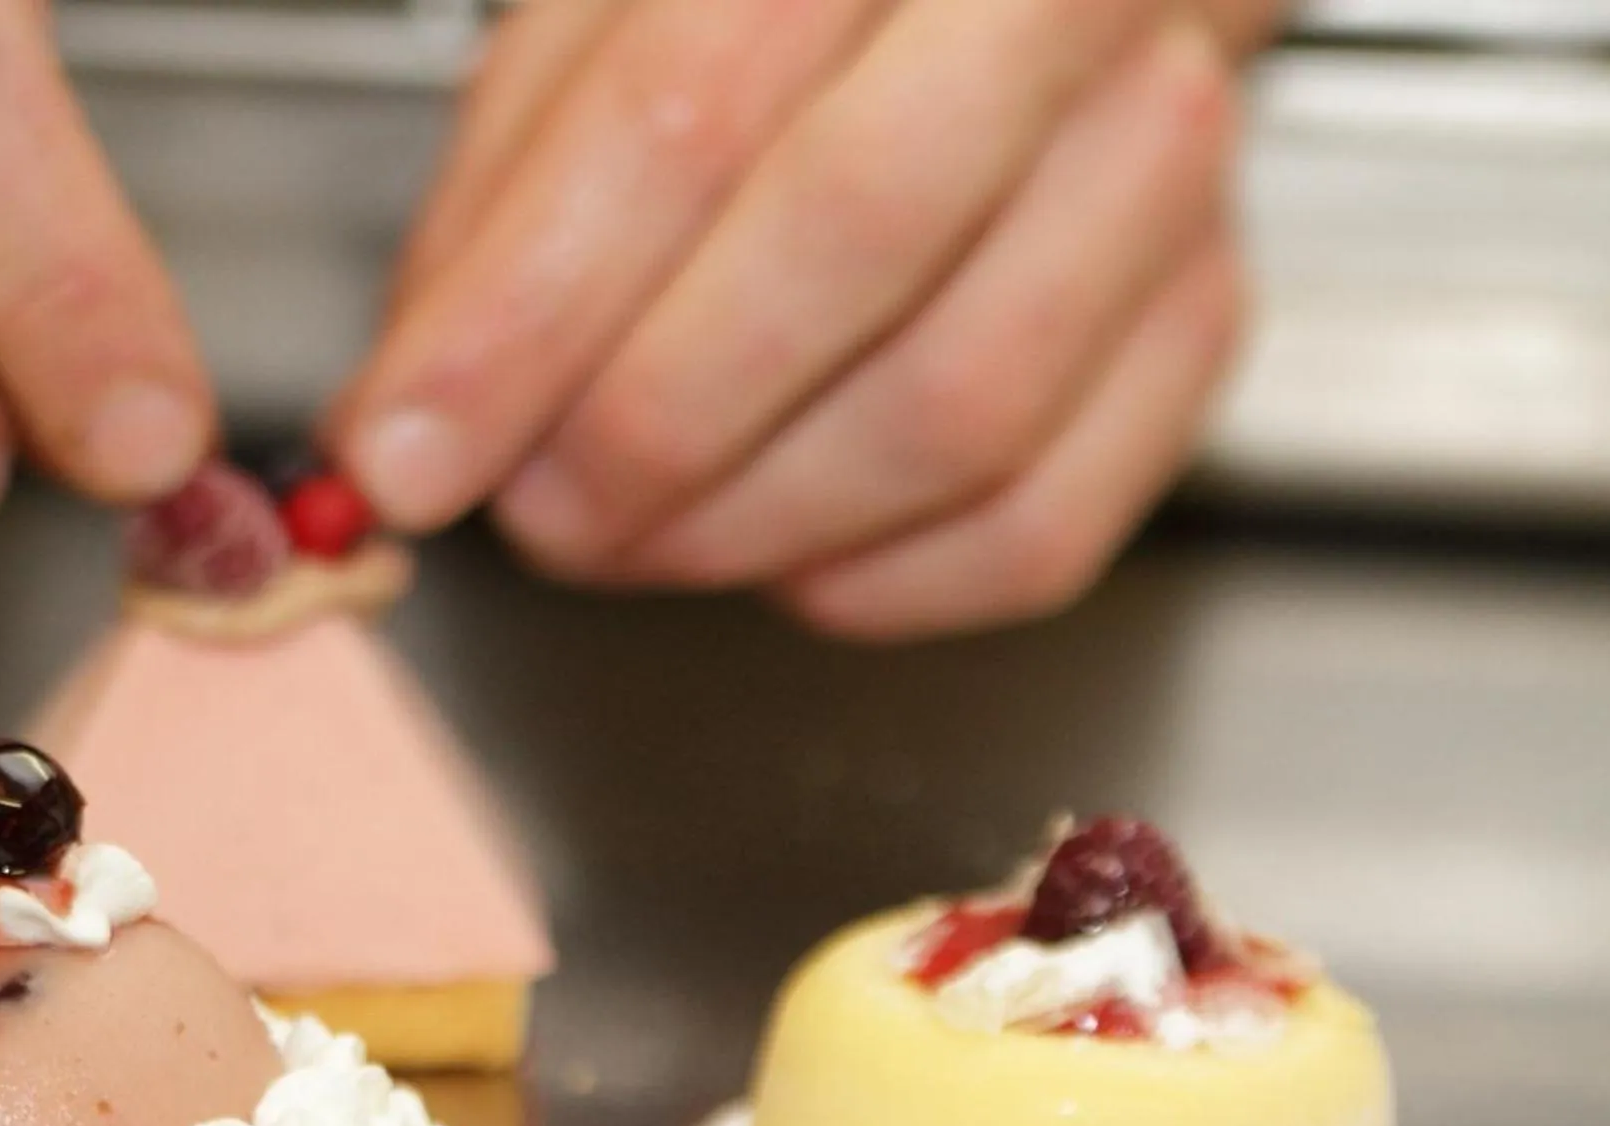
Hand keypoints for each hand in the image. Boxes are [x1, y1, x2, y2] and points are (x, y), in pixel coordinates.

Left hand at [335, 0, 1253, 638]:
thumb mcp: (602, 15)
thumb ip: (509, 196)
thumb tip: (419, 417)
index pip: (686, 112)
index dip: (525, 315)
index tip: (408, 451)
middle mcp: (1057, 1)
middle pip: (851, 240)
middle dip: (646, 427)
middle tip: (536, 511)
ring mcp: (1160, 161)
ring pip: (962, 406)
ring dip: (748, 524)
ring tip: (633, 531)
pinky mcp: (1201, 314)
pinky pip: (1043, 525)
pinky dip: (876, 584)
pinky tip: (780, 550)